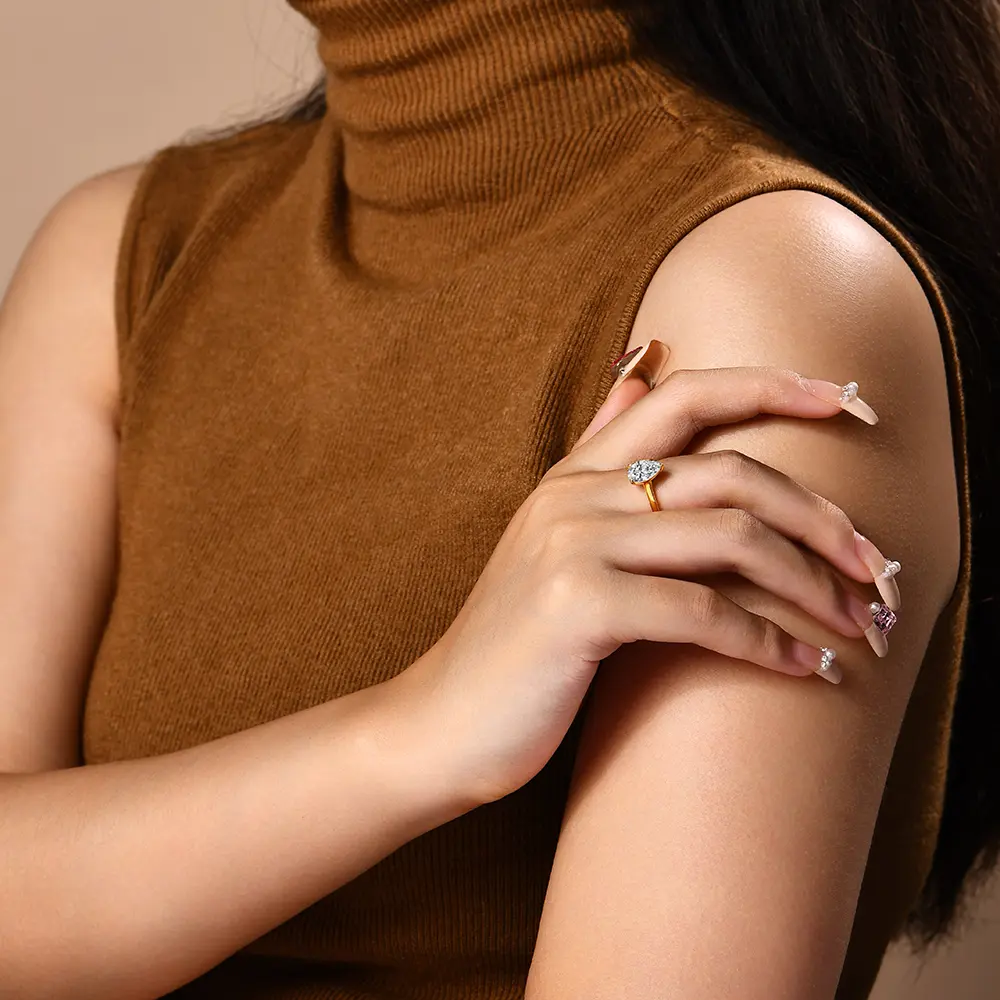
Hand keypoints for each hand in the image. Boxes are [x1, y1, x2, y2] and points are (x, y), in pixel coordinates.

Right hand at [399, 356, 895, 804]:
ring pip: (730, 536)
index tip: (843, 394)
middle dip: (819, 514)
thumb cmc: (515, 646)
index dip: (769, 384)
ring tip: (854, 621)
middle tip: (872, 563)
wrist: (441, 723)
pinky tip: (804, 667)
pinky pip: (702, 611)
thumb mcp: (550, 536)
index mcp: (573, 476)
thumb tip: (640, 365)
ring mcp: (573, 545)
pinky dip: (767, 640)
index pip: (683, 395)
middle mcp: (574, 496)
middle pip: (730, 470)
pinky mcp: (578, 606)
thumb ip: (598, 451)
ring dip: (810, 582)